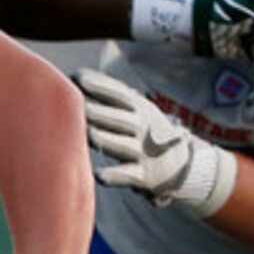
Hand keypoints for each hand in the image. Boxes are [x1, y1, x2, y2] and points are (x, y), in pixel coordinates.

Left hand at [77, 69, 238, 216]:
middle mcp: (142, 128)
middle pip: (116, 118)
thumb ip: (110, 96)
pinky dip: (114, 175)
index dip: (99, 84)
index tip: (76, 77)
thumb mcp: (137, 110)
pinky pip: (127, 175)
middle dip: (95, 111)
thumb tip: (73, 79)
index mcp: (140, 108)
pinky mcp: (143, 176)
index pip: (118, 94)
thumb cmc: (145, 132)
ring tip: (84, 134)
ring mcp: (143, 152)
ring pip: (119, 144)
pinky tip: (99, 174)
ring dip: (101, 138)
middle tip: (73, 105)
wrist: (180, 165)